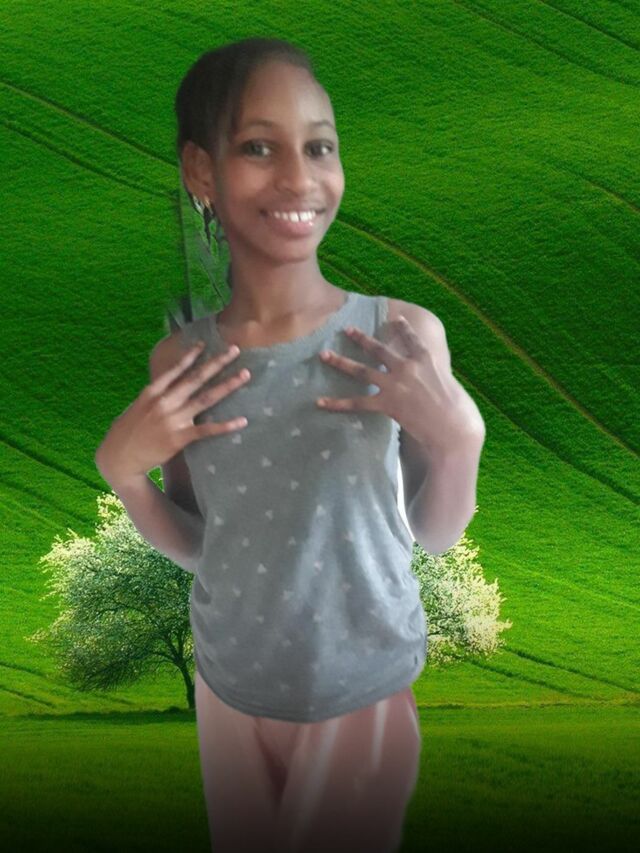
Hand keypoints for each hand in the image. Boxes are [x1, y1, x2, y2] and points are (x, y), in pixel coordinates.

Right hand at [95, 343, 251, 487]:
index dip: (191, 355)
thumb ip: (156, 395)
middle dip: (217, 362)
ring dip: (227, 385)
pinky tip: (242, 421)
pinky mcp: (179, 438)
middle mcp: (164, 402)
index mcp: (152, 392)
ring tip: (244, 374)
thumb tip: (170, 385)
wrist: (119, 458)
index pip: (175, 369)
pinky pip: (206, 430)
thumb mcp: (138, 406)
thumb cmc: (128, 431)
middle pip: (196, 378)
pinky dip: (225, 425)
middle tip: (235, 350)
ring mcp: (172, 419)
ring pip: (205, 398)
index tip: (205, 343)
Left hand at [316, 316, 481, 450]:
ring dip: (340, 362)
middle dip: (361, 339)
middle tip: (346, 330)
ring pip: (362, 370)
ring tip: (324, 355)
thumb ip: (440, 380)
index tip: (396, 318)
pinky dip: (337, 403)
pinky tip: (320, 402)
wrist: (454, 430)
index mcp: (427, 360)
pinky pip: (357, 403)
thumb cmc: (461, 413)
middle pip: (379, 349)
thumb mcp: (453, 387)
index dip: (403, 328)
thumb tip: (437, 383)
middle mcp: (408, 367)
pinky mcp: (388, 404)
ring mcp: (396, 384)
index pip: (412, 339)